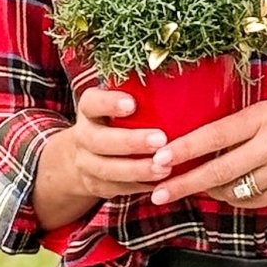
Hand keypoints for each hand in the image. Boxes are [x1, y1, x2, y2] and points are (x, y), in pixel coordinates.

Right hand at [45, 87, 174, 200]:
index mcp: (89, 109)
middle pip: (99, 141)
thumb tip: (183, 77)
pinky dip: (140, 186)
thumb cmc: (116, 118)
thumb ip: (139, 93)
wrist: (85, 153)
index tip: (133, 103)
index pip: (92, 102)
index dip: (109, 103)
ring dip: (138, 169)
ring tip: (165, 167)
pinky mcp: (96, 185)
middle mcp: (83, 135)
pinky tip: (161, 184)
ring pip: (107, 170)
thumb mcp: (118, 101)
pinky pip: (117, 188)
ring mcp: (86, 163)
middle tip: (161, 139)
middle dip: (131, 142)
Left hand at [147, 97, 266, 208]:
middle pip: (218, 170)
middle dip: (184, 183)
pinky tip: (221, 194)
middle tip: (157, 191)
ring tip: (185, 190)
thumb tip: (215, 136)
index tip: (160, 158)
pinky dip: (234, 198)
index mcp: (266, 117)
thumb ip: (250, 123)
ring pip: (233, 190)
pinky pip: (253, 200)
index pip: (216, 134)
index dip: (185, 148)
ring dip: (207, 192)